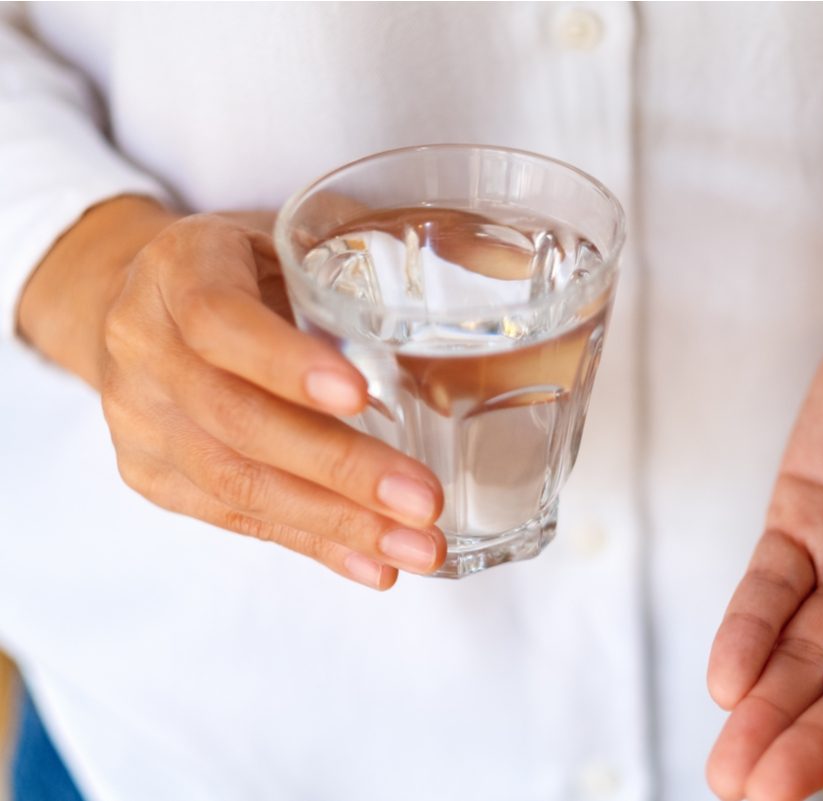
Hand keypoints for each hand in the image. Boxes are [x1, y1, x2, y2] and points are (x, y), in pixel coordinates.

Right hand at [17, 196, 445, 587]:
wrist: (138, 305)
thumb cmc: (243, 270)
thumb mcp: (288, 246)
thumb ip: (360, 278)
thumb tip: (491, 330)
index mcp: (180, 270)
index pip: (220, 321)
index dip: (285, 363)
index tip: (359, 396)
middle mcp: (144, 347)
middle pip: (236, 419)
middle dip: (339, 468)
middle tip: (423, 501)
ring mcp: (140, 419)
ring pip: (236, 483)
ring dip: (337, 523)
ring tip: (416, 547)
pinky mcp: (152, 476)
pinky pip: (235, 519)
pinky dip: (314, 544)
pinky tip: (373, 563)